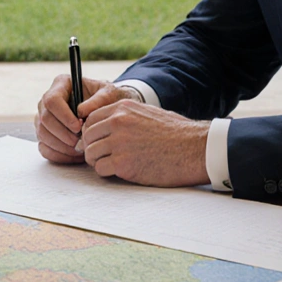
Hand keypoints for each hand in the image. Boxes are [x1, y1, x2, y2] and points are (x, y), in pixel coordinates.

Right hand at [34, 74, 134, 163]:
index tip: (79, 127)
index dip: (63, 116)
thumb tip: (81, 111)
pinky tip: (75, 155)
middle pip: (44, 119)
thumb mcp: (109, 94)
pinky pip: (44, 148)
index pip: (52, 100)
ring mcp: (44, 118)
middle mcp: (48, 101)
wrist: (108, 110)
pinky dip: (59, 155)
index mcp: (61, 84)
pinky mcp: (46, 134)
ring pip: (42, 134)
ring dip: (61, 146)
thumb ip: (99, 99)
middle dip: (63, 134)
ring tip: (81, 149)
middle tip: (81, 142)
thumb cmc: (108, 98)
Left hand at [81, 101, 209, 186]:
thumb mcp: (148, 113)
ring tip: (110, 165)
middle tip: (101, 156)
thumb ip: (125, 116)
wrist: (194, 149)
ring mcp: (119, 143)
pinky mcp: (123, 163)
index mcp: (123, 108)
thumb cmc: (176, 133)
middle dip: (91, 147)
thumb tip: (106, 125)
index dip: (90, 133)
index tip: (96, 141)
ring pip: (90, 154)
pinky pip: (100, 169)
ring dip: (97, 161)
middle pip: (87, 136)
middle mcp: (118, 122)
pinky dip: (106, 173)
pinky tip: (118, 172)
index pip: (90, 119)